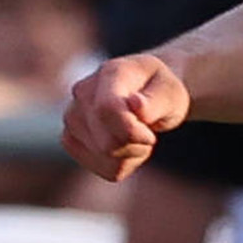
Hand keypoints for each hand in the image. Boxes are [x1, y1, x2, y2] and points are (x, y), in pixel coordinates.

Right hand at [61, 54, 189, 182]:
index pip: (107, 109)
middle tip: (149, 132)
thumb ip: (156, 100)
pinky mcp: (71, 140)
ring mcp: (73, 117)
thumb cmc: (162, 91)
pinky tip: (127, 145)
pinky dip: (123, 163)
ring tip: (138, 134)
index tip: (151, 135)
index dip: (131, 131)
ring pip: (104, 157)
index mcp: (111, 73)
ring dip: (131, 153)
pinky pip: (104, 169)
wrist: (149, 93)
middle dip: (136, 144)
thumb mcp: (171, 92)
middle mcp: (83, 93)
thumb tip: (135, 104)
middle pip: (106, 141)